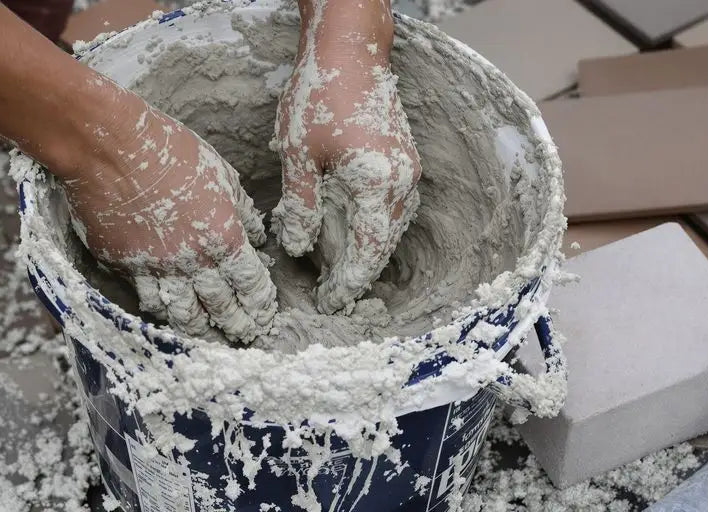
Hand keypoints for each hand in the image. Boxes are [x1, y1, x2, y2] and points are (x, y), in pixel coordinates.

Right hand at [63, 92, 277, 342]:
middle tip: (242, 335)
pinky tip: (165, 313)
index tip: (263, 313)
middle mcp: (191, 263)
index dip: (259, 303)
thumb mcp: (220, 173)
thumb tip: (254, 232)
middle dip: (235, 324)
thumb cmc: (169, 151)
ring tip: (207, 335)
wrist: (109, 149)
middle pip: (218, 307)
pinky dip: (158, 310)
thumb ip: (240, 208)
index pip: (248, 284)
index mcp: (222, 238)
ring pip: (180, 313)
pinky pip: (144, 297)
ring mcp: (154, 269)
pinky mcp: (123, 266)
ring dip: (197, 328)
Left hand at [273, 0, 421, 313]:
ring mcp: (408, 169)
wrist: (351, 49)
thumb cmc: (321, 94)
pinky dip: (376, 228)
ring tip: (341, 273)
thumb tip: (300, 247)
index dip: (348, 282)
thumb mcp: (299, 155)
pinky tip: (354, 234)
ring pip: (392, 227)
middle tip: (332, 297)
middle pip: (385, 244)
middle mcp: (402, 182)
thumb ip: (302, 206)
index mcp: (378, 183)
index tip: (329, 304)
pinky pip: (394, 207)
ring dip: (370, 252)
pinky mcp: (404, 159)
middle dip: (360, 273)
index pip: (367, 251)